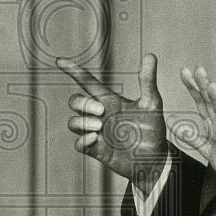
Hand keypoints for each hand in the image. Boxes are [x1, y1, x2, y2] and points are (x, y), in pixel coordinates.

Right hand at [57, 54, 168, 196]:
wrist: (156, 159)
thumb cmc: (153, 129)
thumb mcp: (152, 104)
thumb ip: (148, 81)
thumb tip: (151, 55)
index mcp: (110, 100)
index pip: (87, 82)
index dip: (73, 71)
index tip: (60, 61)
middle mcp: (100, 115)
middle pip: (75, 101)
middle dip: (82, 103)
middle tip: (101, 111)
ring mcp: (97, 133)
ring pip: (73, 122)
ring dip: (82, 122)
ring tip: (99, 126)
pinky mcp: (97, 150)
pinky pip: (79, 143)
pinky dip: (83, 140)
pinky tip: (95, 138)